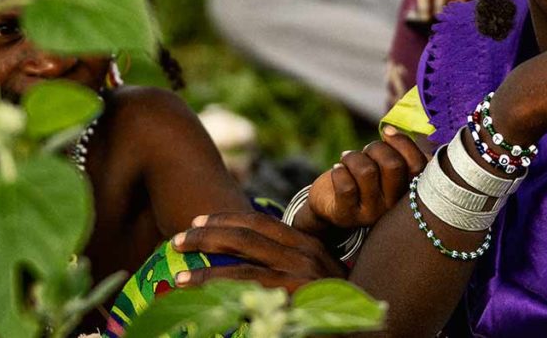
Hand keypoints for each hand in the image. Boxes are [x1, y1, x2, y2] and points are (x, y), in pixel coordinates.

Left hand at [171, 212, 346, 292]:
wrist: (367, 329)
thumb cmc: (338, 306)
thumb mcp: (315, 277)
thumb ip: (288, 264)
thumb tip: (251, 261)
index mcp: (308, 243)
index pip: (260, 222)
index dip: (227, 219)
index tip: (200, 221)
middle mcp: (304, 253)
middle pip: (246, 235)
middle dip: (208, 234)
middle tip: (180, 239)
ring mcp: (299, 275)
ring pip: (242, 260)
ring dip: (206, 261)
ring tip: (180, 269)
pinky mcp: (293, 298)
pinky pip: (248, 288)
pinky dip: (218, 285)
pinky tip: (196, 288)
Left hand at [295, 129, 427, 233]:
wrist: (331, 203)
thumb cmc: (363, 177)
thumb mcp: (383, 165)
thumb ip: (397, 152)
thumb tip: (391, 132)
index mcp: (408, 190)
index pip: (418, 165)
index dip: (402, 142)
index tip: (386, 131)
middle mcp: (394, 205)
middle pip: (393, 165)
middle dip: (375, 148)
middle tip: (365, 152)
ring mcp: (372, 213)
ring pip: (367, 171)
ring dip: (353, 157)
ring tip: (347, 160)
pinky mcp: (348, 215)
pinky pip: (346, 185)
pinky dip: (339, 170)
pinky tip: (338, 170)